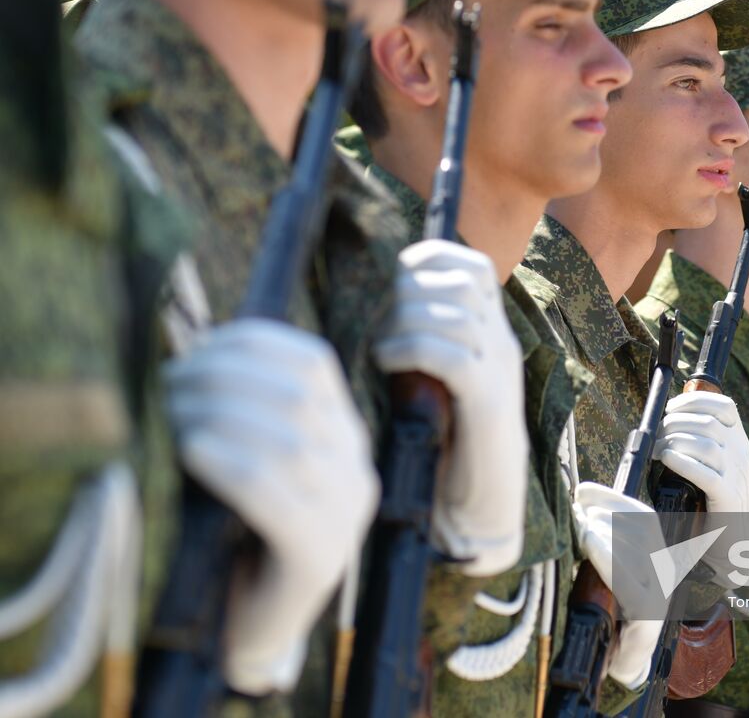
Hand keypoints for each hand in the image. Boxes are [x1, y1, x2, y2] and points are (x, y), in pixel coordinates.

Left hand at [166, 318, 378, 693]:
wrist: (253, 627)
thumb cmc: (239, 531)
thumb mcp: (252, 458)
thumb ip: (244, 411)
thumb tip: (188, 354)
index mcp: (346, 434)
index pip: (314, 361)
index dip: (254, 343)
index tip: (196, 346)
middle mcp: (356, 467)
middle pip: (299, 395)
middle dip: (226, 376)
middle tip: (170, 382)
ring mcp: (344, 514)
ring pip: (291, 442)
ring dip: (222, 415)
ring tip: (172, 413)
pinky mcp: (318, 557)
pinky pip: (277, 497)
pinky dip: (231, 465)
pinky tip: (192, 449)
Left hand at [373, 240, 526, 576]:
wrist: (481, 510)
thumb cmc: (443, 447)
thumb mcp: (429, 380)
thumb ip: (415, 343)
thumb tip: (370, 312)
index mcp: (490, 335)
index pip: (474, 267)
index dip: (432, 259)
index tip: (396, 280)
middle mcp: (501, 345)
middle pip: (464, 280)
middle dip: (414, 290)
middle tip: (384, 323)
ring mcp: (499, 372)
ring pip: (455, 312)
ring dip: (408, 320)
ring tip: (382, 346)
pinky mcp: (488, 405)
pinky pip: (451, 355)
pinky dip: (411, 349)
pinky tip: (385, 362)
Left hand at [571, 482, 666, 688]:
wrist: (622, 660)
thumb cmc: (610, 610)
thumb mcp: (606, 569)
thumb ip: (599, 540)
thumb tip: (575, 506)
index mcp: (656, 554)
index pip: (640, 514)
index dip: (611, 498)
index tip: (582, 491)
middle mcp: (663, 569)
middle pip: (638, 527)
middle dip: (603, 515)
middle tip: (576, 515)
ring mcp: (659, 592)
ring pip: (635, 549)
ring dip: (603, 532)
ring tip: (580, 528)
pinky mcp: (648, 614)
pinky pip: (628, 581)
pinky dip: (608, 558)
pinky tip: (590, 544)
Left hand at [653, 391, 748, 579]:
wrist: (733, 539)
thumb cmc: (712, 497)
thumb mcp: (711, 462)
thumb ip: (698, 441)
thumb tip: (667, 422)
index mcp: (738, 440)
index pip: (724, 406)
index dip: (695, 401)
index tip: (671, 408)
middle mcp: (740, 453)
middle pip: (708, 423)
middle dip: (675, 424)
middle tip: (657, 436)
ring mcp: (736, 475)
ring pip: (706, 445)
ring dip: (675, 442)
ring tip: (658, 451)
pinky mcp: (727, 498)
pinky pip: (706, 474)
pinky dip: (683, 463)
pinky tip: (668, 459)